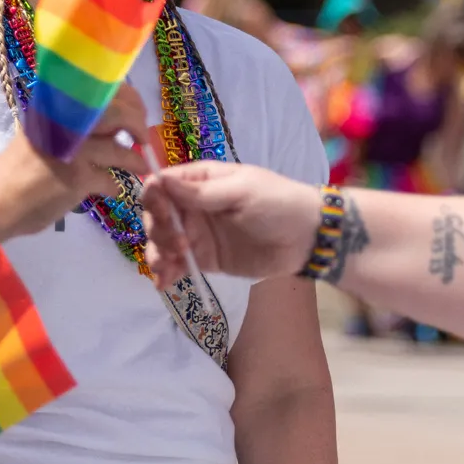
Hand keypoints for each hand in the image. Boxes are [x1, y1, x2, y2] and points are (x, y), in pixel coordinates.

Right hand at [0, 83, 150, 236]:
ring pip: (120, 149)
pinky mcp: (78, 178)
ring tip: (140, 167)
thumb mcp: (41, 134)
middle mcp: (65, 122)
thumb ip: (69, 125)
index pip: (100, 88)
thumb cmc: (17, 170)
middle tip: (143, 137)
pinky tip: (113, 190)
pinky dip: (116, 186)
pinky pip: (110, 180)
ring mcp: (72, 149)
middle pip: (117, 111)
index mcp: (56, 107)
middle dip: (138, 124)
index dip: (127, 97)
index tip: (137, 110)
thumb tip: (110, 125)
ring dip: (135, 160)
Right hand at [141, 162, 319, 287]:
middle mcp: (193, 206)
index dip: (155, 198)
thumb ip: (200, 193)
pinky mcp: (206, 259)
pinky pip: (178, 264)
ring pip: (163, 241)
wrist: (308, 238)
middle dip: (159, 230)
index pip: (162, 184)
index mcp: (200, 180)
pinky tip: (164, 283)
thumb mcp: (241, 192)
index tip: (163, 214)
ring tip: (166, 268)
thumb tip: (159, 180)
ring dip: (157, 253)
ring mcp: (198, 233)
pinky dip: (166, 273)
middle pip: (157, 215)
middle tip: (178, 245)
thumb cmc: (277, 203)